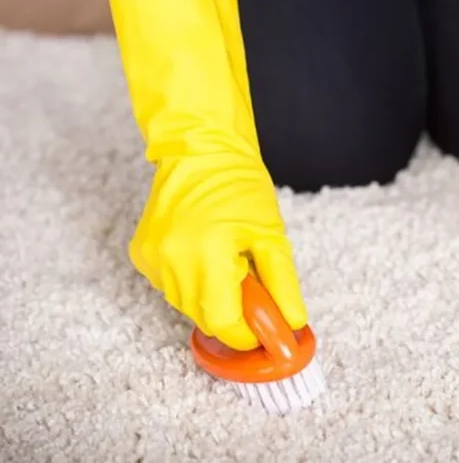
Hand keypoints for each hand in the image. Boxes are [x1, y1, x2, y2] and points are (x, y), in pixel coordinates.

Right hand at [130, 152, 306, 350]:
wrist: (200, 151)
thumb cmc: (239, 186)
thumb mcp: (271, 235)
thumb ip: (282, 283)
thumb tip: (292, 323)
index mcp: (207, 256)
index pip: (223, 323)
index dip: (247, 333)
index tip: (265, 328)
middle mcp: (171, 262)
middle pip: (205, 318)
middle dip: (233, 313)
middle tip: (252, 283)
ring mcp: (152, 260)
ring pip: (186, 305)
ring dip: (211, 297)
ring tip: (227, 260)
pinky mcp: (141, 256)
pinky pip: (170, 286)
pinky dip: (191, 282)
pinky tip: (203, 254)